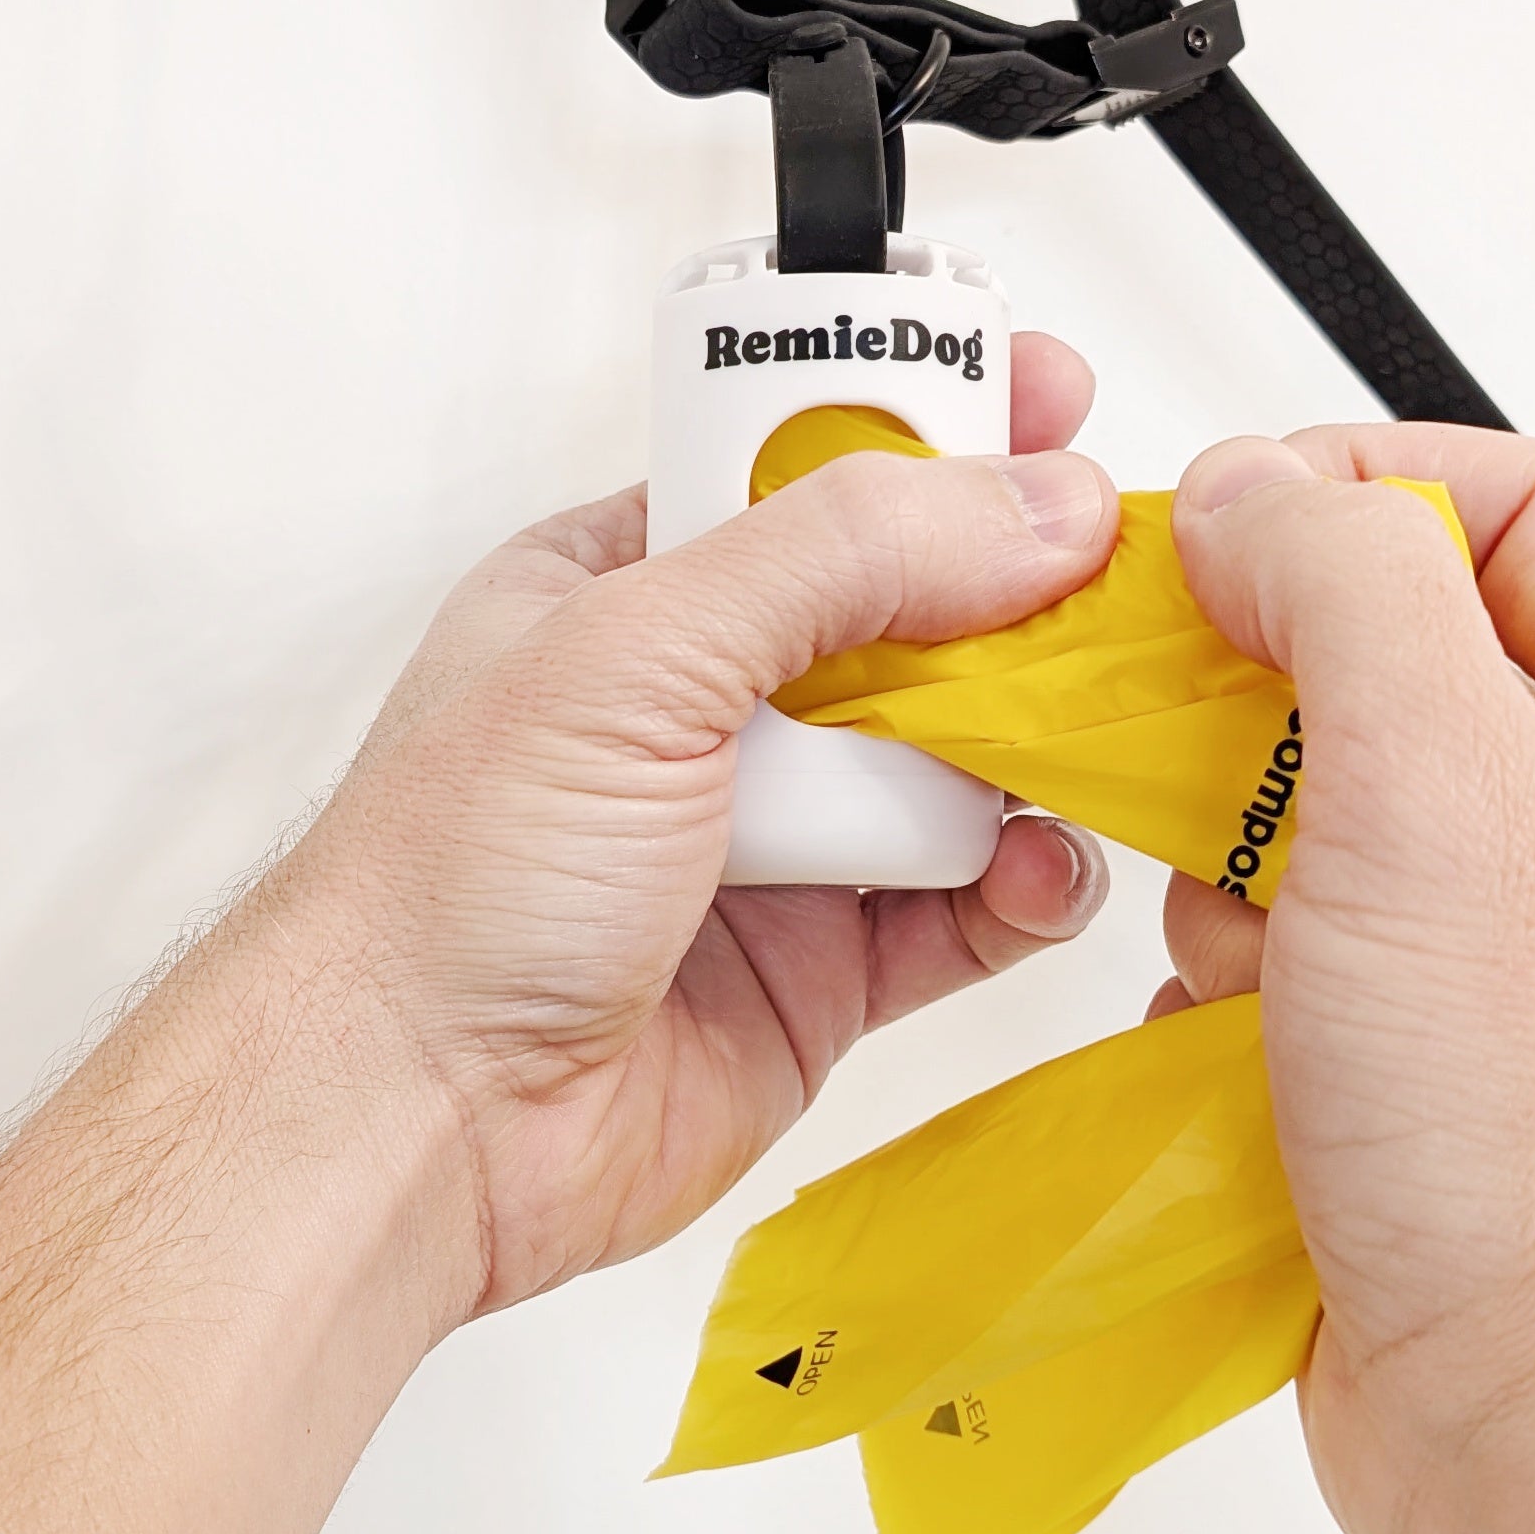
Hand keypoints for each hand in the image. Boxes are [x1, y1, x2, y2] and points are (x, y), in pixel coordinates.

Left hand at [276, 333, 1117, 1313]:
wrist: (415, 1132)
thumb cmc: (451, 889)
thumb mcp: (636, 656)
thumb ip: (839, 559)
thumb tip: (1025, 507)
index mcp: (641, 588)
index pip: (818, 470)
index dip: (934, 430)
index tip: (1047, 401)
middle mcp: (719, 705)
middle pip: (917, 612)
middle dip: (1021, 594)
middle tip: (1119, 573)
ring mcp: (785, 835)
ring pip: (967, 760)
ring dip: (1035, 747)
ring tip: (1087, 734)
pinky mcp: (835, 960)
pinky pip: (975, 902)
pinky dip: (1026, 885)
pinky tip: (1036, 873)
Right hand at [1159, 426, 1534, 1533]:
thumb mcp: (1452, 812)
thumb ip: (1351, 598)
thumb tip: (1251, 491)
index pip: (1525, 512)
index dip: (1365, 488)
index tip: (1224, 521)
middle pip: (1392, 645)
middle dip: (1266, 685)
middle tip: (1181, 710)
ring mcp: (1487, 939)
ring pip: (1305, 789)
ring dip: (1236, 843)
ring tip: (1255, 934)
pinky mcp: (1392, 1036)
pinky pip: (1269, 918)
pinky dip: (1227, 950)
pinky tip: (1244, 1026)